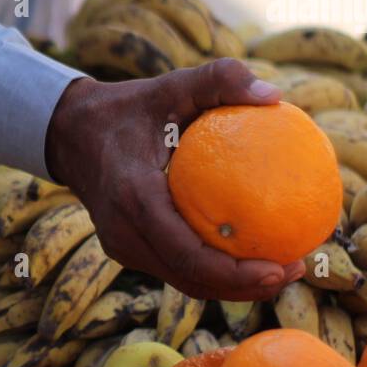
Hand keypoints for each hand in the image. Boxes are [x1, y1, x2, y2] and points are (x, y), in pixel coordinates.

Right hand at [45, 59, 305, 300]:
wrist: (70, 133)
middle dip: (245, 287)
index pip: (186, 253)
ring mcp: (121, 246)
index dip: (234, 272)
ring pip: (183, 280)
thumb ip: (220, 79)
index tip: (280, 268)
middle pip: (190, 278)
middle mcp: (123, 232)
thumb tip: (274, 95)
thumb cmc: (128, 108)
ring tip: (282, 271)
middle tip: (295, 271)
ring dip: (232, 286)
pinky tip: (249, 257)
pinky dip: (213, 272)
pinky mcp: (126, 249)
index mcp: (133, 197)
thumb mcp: (171, 85)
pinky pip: (175, 268)